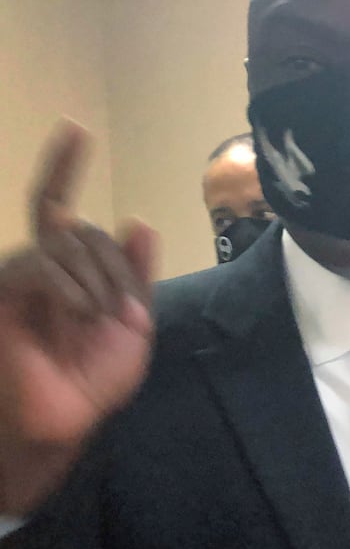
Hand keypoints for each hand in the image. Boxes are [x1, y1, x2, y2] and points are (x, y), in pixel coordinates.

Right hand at [0, 121, 157, 516]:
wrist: (63, 420)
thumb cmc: (91, 379)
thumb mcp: (129, 326)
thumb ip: (134, 275)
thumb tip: (137, 221)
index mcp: (65, 268)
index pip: (56, 203)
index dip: (63, 165)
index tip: (76, 128)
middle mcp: (35, 264)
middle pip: (79, 228)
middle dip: (116, 267)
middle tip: (124, 314)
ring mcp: (16, 275)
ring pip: (63, 241)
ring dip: (98, 280)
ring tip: (100, 321)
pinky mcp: (4, 290)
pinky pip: (41, 262)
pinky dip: (71, 285)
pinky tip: (80, 314)